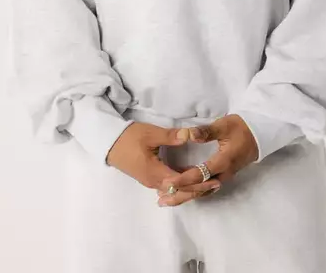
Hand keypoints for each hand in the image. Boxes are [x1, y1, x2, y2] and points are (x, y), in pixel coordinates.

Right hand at [105, 123, 225, 200]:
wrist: (109, 142)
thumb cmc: (129, 137)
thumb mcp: (151, 134)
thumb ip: (171, 136)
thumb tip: (190, 135)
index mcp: (156, 173)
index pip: (182, 183)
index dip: (198, 183)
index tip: (214, 180)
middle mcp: (154, 182)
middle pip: (179, 191)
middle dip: (198, 189)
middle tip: (216, 184)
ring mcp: (150, 181)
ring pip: (174, 191)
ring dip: (190, 189)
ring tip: (207, 184)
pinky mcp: (148, 177)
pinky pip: (168, 187)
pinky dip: (181, 186)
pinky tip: (190, 181)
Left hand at [156, 114, 258, 206]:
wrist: (259, 134)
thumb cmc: (241, 128)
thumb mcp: (224, 125)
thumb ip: (206, 131)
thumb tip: (189, 135)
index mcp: (223, 162)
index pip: (200, 175)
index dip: (183, 179)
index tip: (167, 182)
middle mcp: (223, 174)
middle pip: (199, 190)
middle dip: (180, 195)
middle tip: (161, 199)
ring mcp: (224, 177)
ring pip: (202, 192)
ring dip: (185, 196)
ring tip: (166, 200)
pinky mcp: (222, 176)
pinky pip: (206, 189)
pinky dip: (193, 192)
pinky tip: (182, 193)